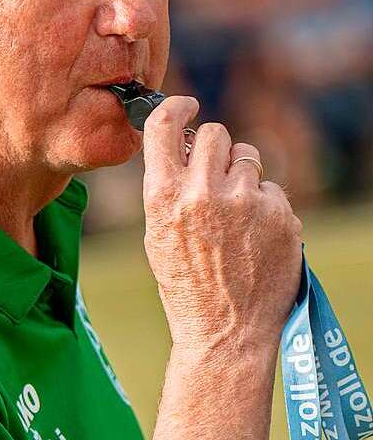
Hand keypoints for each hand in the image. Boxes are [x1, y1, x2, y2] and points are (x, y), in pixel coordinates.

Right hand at [141, 96, 303, 353]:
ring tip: (235, 216)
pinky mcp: (281, 215)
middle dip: (215, 148)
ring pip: (249, 157)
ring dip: (242, 176)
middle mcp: (205, 193)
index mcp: (165, 197)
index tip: (187, 107)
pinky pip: (273, 190)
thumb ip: (169, 187)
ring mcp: (247, 203)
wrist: (226, 332)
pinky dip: (266, 207)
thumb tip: (187, 147)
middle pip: (216, 133)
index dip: (177, 107)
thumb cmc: (186, 286)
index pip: (166, 125)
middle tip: (215, 174)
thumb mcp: (158, 233)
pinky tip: (255, 238)